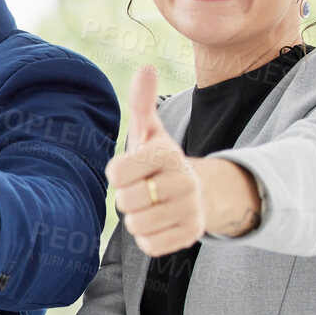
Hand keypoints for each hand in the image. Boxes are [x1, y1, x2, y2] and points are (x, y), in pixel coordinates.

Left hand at [108, 67, 202, 256]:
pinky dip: (148, 238)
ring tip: (152, 205)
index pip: (116, 172)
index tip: (134, 169)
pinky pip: (150, 245)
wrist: (199, 192)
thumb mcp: (151, 133)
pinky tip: (161, 222)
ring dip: (137, 218)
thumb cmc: (161, 162)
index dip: (119, 173)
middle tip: (143, 189)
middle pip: (125, 201)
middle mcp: (183, 180)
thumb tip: (146, 68)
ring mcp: (191, 209)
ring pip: (136, 225)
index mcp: (167, 154)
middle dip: (128, 198)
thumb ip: (142, 104)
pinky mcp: (192, 234)